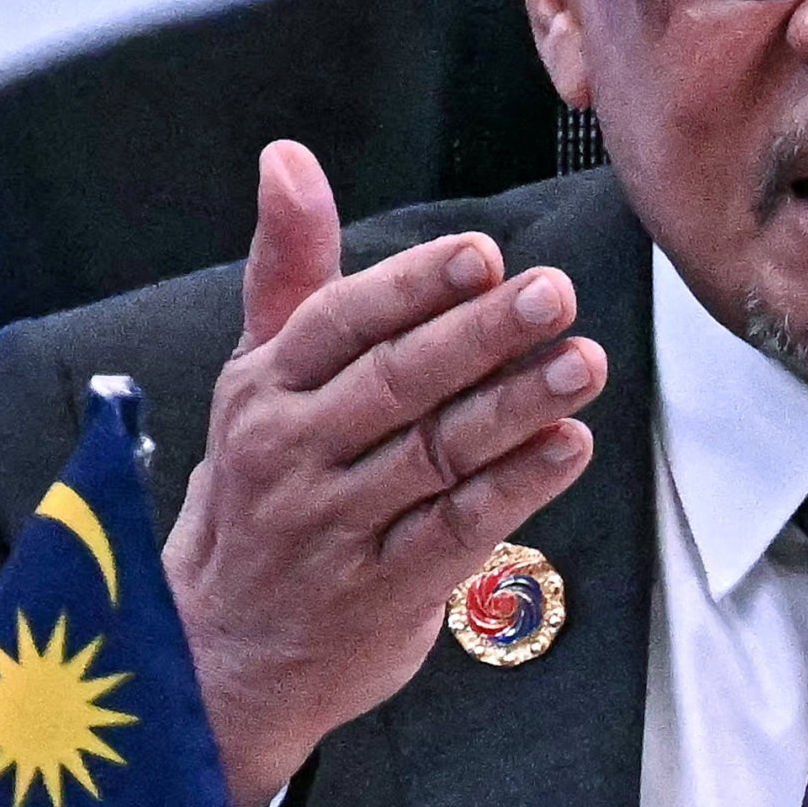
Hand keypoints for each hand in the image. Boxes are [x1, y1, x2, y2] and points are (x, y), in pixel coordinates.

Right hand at [164, 142, 608, 806]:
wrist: (223, 648)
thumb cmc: (262, 490)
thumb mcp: (260, 377)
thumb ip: (292, 269)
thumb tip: (288, 158)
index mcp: (263, 390)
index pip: (338, 324)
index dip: (410, 287)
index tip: (481, 255)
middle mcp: (290, 455)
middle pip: (395, 384)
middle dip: (480, 335)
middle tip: (554, 291)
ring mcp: (332, 529)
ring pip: (434, 454)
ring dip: (515, 406)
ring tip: (584, 363)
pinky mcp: (379, 593)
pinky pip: (455, 531)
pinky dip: (515, 488)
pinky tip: (568, 446)